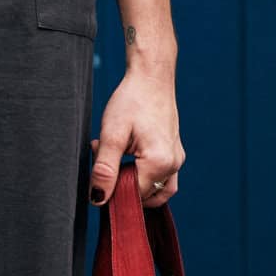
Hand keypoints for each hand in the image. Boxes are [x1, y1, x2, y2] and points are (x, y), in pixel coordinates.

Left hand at [89, 73, 183, 207]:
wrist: (151, 77)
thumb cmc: (131, 100)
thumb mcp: (111, 135)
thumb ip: (105, 170)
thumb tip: (98, 199)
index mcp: (159, 163)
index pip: (133, 196)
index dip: (111, 187)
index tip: (100, 163)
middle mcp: (173, 165)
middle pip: (143, 194)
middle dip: (121, 181)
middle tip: (106, 153)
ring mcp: (177, 160)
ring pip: (154, 190)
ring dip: (133, 182)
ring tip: (118, 157)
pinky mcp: (175, 154)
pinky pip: (163, 179)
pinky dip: (145, 177)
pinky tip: (129, 158)